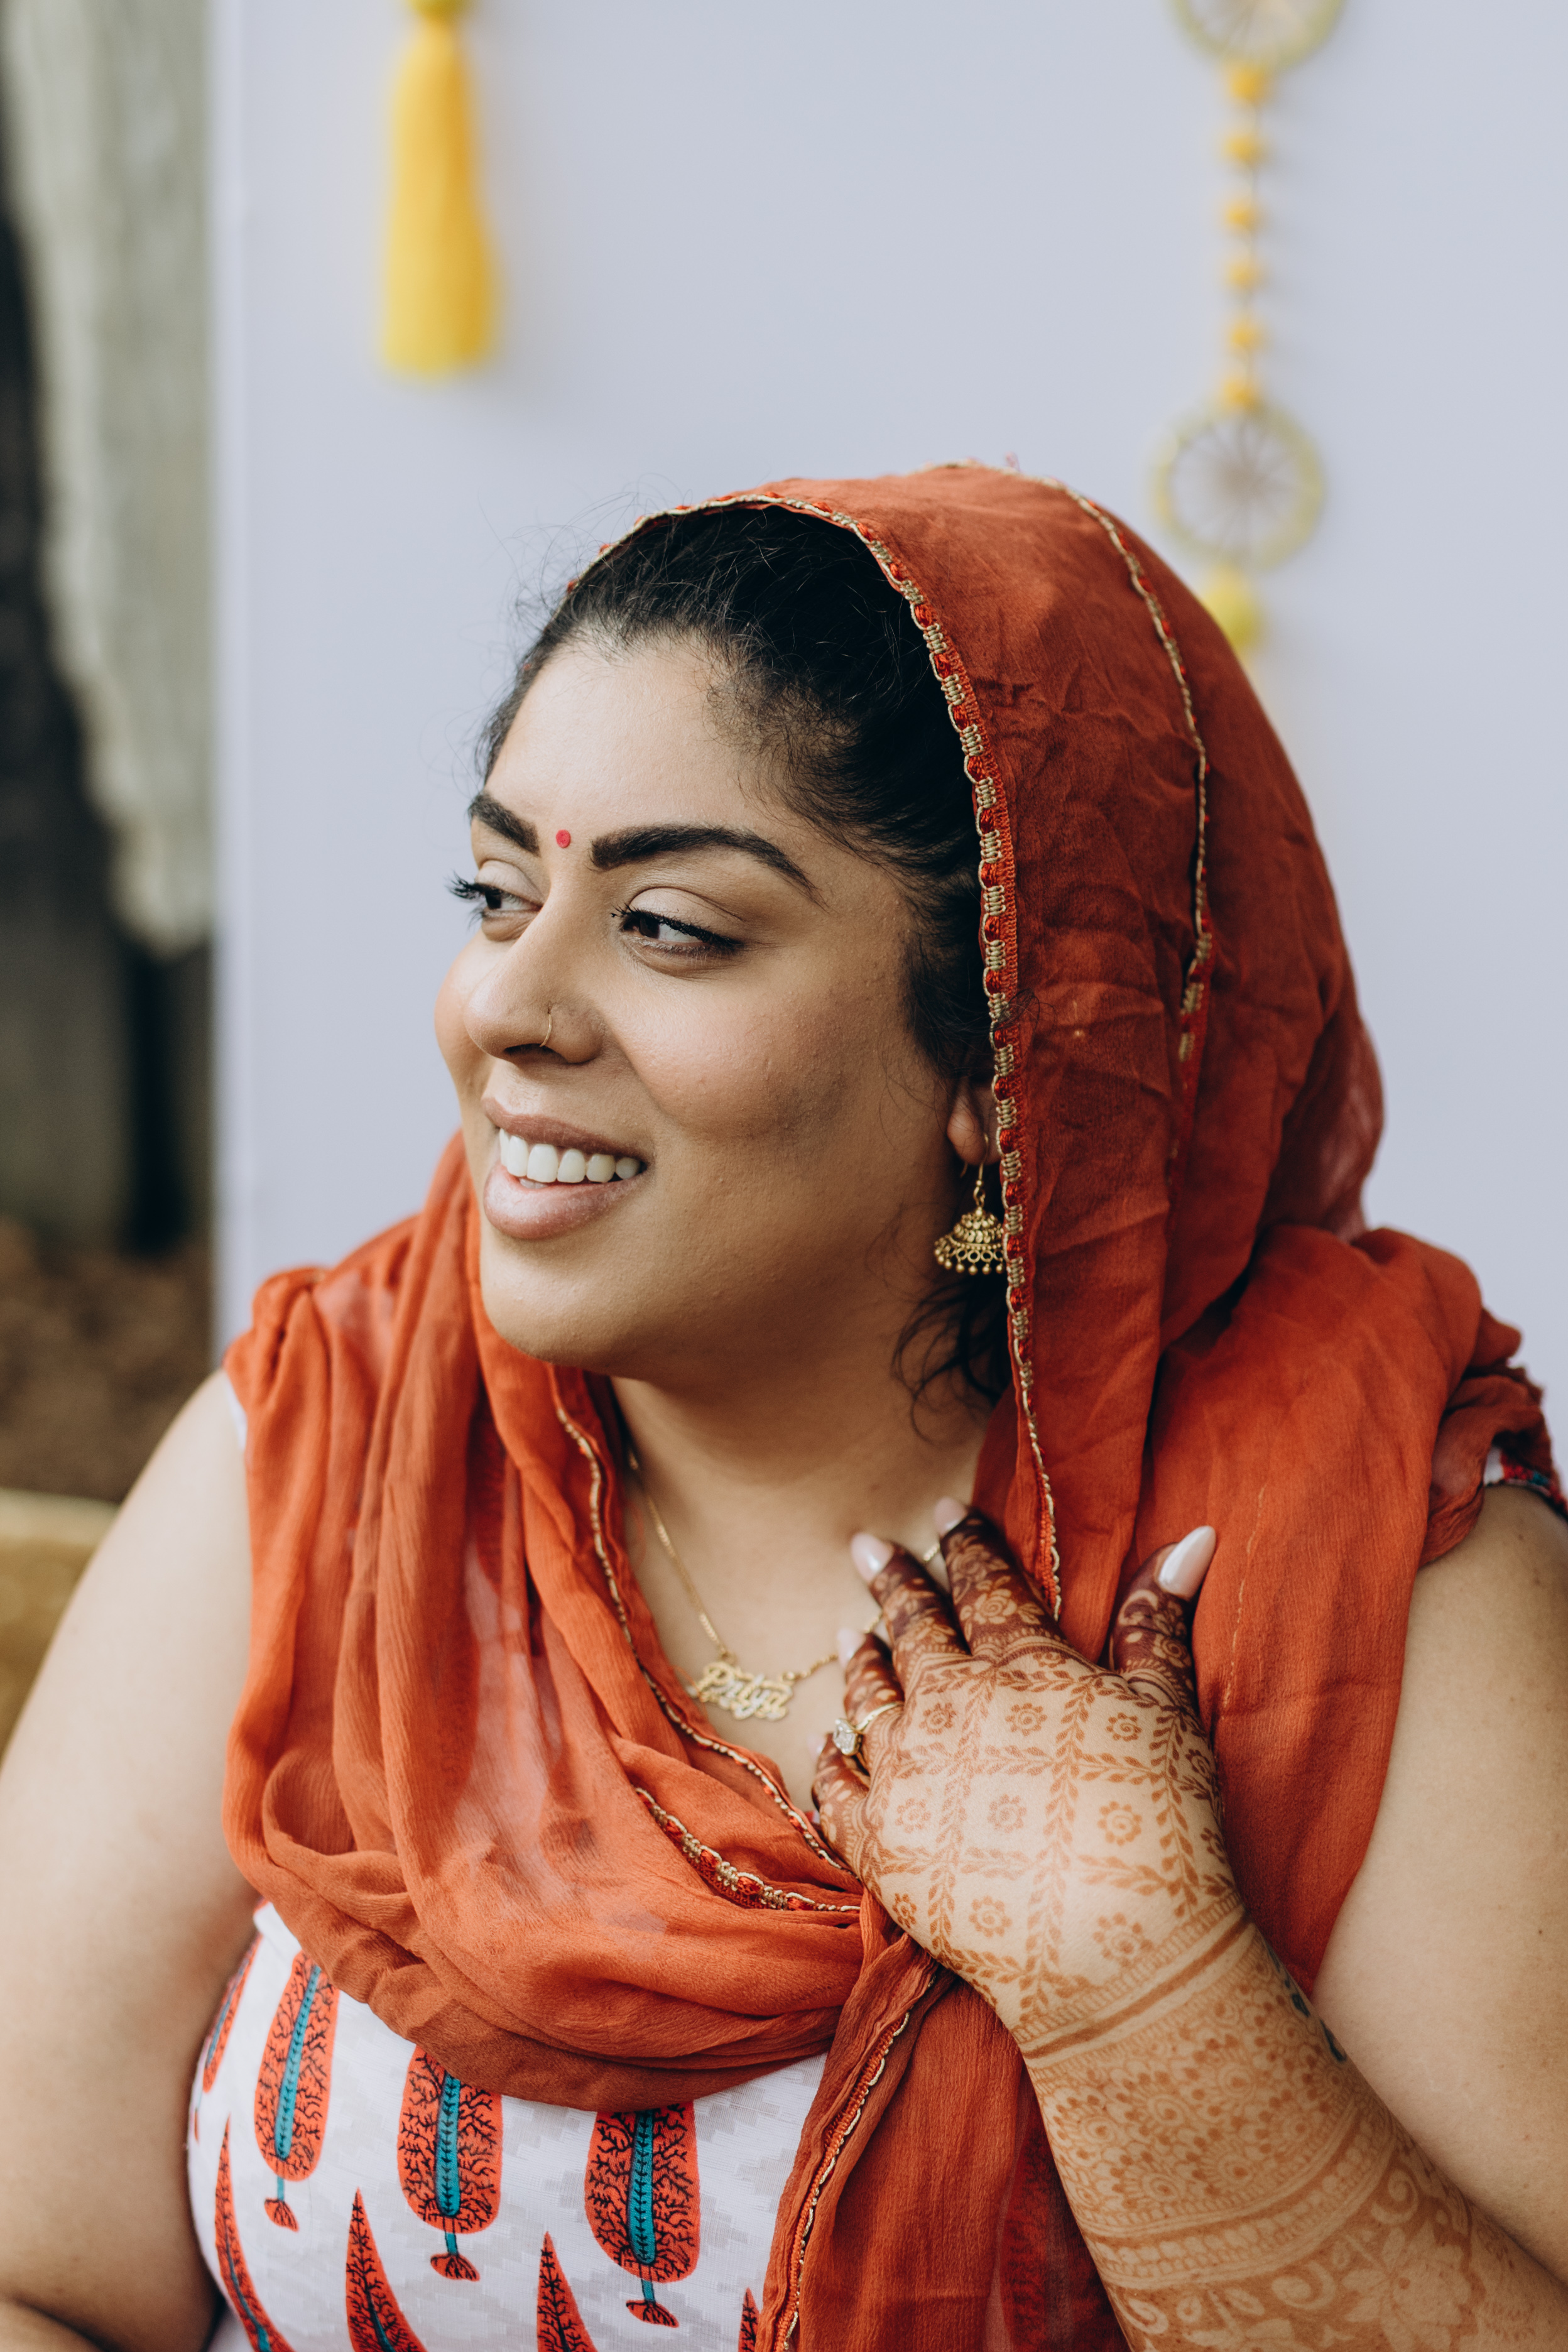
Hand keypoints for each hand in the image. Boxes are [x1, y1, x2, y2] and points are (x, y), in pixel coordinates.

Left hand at [814, 1508, 1241, 2060]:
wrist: (1116, 1952)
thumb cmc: (1160, 1825)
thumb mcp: (1169, 1710)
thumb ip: (1160, 1621)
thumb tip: (1191, 1534)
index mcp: (1022, 1668)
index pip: (988, 1589)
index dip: (968, 1546)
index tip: (945, 1511)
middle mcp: (950, 1708)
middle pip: (916, 1631)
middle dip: (896, 1583)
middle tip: (868, 1546)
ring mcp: (905, 1776)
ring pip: (869, 1698)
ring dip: (862, 1662)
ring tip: (852, 1633)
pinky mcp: (878, 1846)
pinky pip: (837, 1792)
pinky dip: (831, 1763)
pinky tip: (830, 1745)